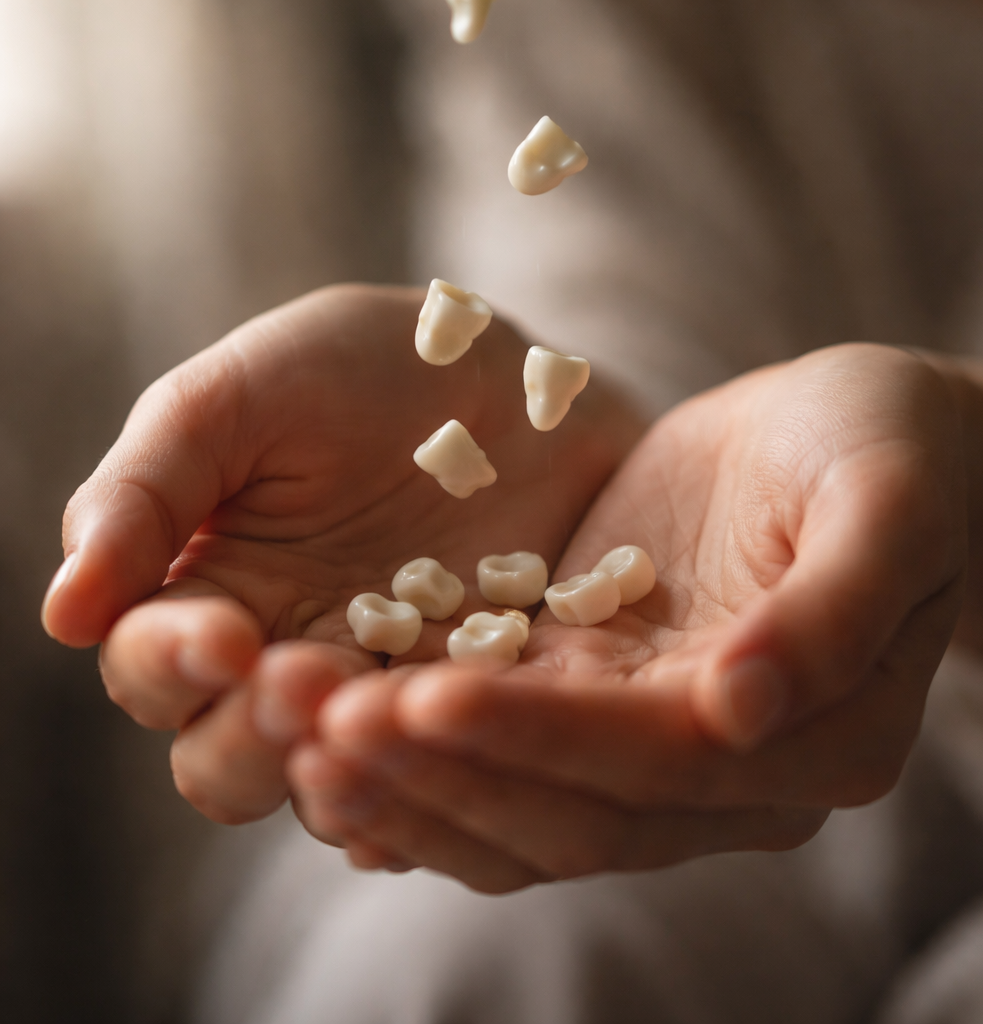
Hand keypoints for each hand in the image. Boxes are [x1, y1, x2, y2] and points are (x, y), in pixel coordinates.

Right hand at [41, 285, 639, 823]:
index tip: (225, 636)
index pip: (154, 669)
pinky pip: (445, 768)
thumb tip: (65, 615)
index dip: (173, 666)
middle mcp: (289, 655)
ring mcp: (387, 685)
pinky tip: (455, 748)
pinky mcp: (478, 697)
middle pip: (227, 760)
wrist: (516, 378)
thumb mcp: (238, 399)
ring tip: (378, 706)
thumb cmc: (363, 369)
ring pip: (333, 781)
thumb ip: (146, 492)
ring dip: (342, 765)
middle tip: (304, 677)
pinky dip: (439, 774)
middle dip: (251, 736)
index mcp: (215, 590)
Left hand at [285, 344, 967, 892]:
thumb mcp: (886, 502)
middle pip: (573, 809)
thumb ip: (837, 607)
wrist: (842, 433)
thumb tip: (744, 709)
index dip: (546, 738)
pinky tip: (330, 732)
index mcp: (817, 738)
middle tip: (320, 724)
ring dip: (408, 781)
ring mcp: (648, 740)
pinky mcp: (594, 695)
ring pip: (518, 803)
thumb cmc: (882, 449)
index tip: (429, 697)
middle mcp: (726, 771)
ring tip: (299, 730)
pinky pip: (498, 754)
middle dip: (443, 775)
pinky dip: (418, 758)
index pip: (660, 760)